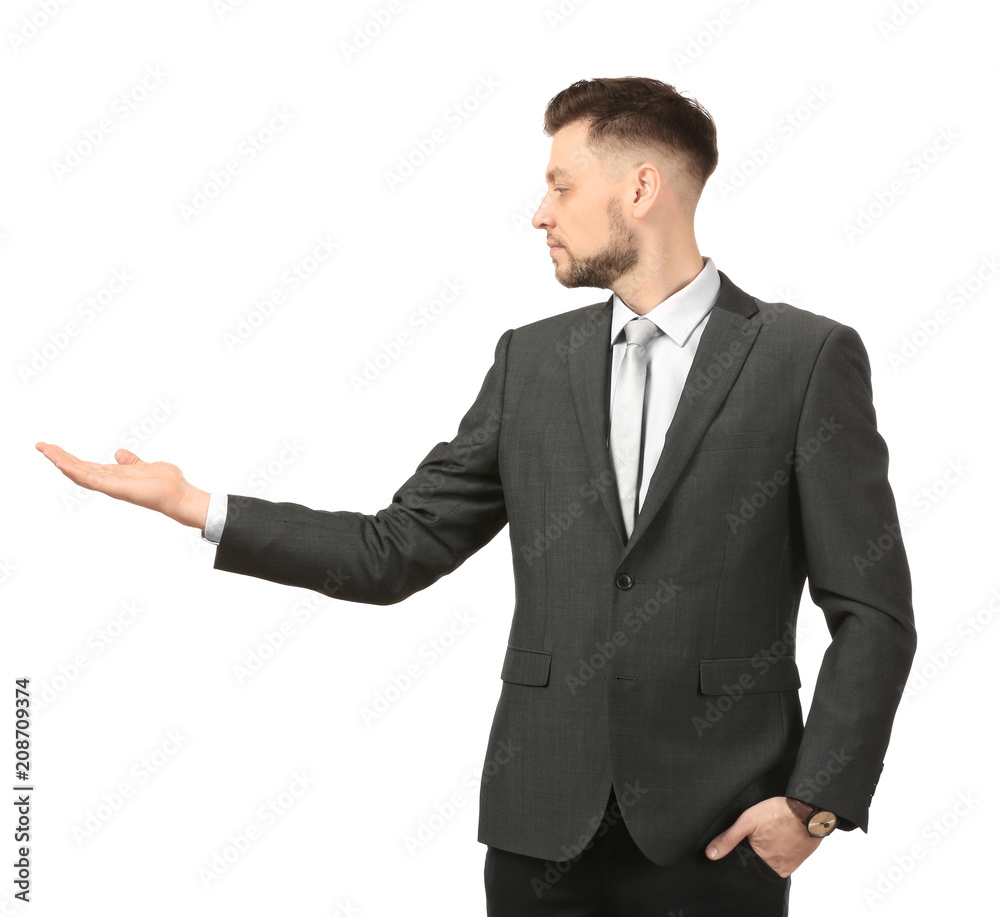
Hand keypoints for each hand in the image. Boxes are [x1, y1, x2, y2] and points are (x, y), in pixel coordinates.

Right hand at [35, 442, 210, 529]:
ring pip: (80, 473)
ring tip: (45, 450)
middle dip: (59, 457)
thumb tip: (119, 453)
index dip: (69, 458)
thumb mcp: (144, 465)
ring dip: (62, 462)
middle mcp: (109, 481)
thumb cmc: (166, 483)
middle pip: (78, 469)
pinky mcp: (115, 489)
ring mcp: (111, 486)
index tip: (54, 448)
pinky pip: (91, 480)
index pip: (86, 466)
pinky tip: (62, 463)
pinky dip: (75, 472)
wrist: (178, 494)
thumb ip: (130, 461)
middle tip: (41, 445)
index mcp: (114, 475)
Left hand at [705, 796, 821, 876]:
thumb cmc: (779, 813)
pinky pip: (784, 858)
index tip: (741, 843)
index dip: (740, 854)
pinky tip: (777, 837)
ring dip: (767, 851)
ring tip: (768, 834)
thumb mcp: (748, 821)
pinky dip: (779, 850)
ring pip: (771, 861)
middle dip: (753, 853)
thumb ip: (729, 838)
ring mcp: (790, 865)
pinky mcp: (799, 859)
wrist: (810, 809)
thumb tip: (710, 854)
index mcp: (762, 863)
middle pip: (758, 864)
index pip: (745, 865)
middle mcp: (777, 869)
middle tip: (758, 835)